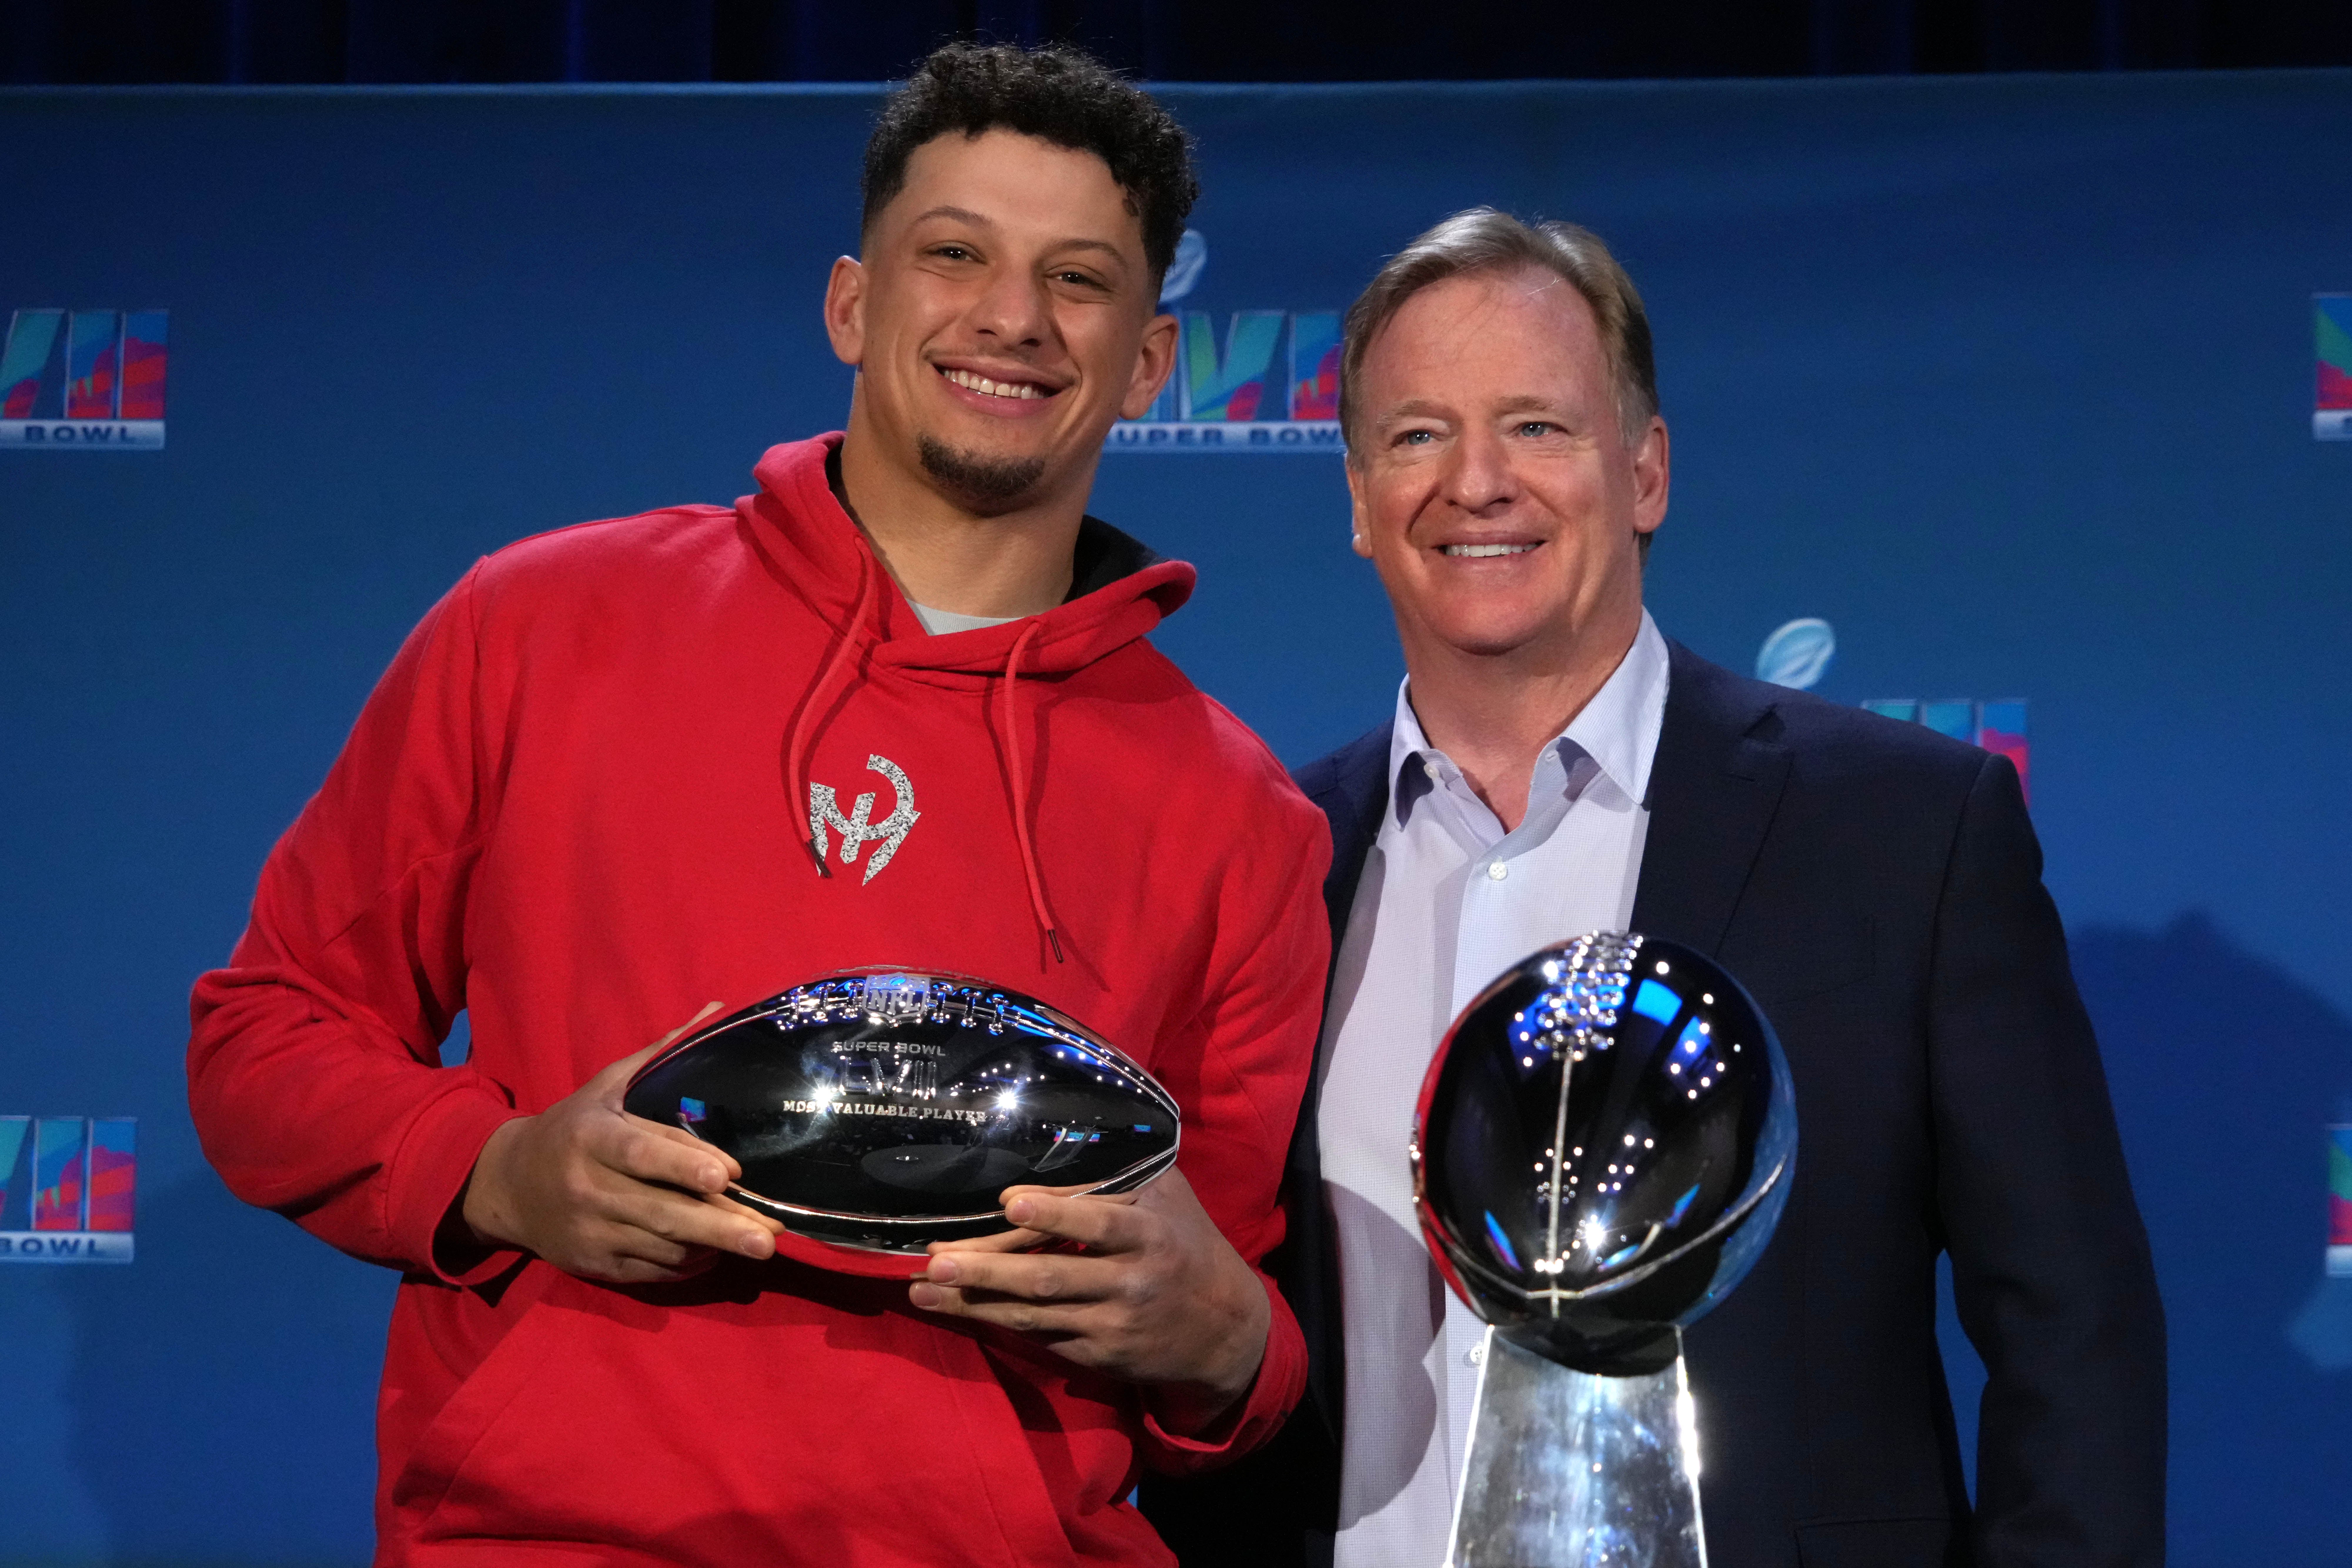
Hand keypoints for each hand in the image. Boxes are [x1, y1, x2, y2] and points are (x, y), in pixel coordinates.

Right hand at [460, 1003, 782, 1283]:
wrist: (509, 1185)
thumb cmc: (574, 1127)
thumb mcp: (607, 1085)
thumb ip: (661, 1054)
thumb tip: (716, 1010)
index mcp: (591, 1137)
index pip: (641, 1153)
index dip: (684, 1165)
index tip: (727, 1174)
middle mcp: (588, 1187)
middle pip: (662, 1211)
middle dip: (720, 1226)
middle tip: (768, 1238)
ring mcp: (591, 1231)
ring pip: (663, 1245)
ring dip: (714, 1246)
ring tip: (759, 1241)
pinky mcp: (594, 1264)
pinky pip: (651, 1270)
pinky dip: (688, 1265)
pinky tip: (717, 1253)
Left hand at [909, 1168, 1270, 1431]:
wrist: (1224, 1329)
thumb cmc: (1186, 1244)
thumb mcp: (1168, 1199)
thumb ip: (1118, 1177)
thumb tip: (1052, 1147)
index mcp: (1151, 1234)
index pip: (1100, 1222)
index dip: (1055, 1213)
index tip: (1008, 1203)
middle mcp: (1130, 1281)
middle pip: (1050, 1274)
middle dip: (988, 1269)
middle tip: (935, 1260)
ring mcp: (1112, 1323)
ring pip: (1034, 1313)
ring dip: (975, 1301)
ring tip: (923, 1290)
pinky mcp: (1100, 1354)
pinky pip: (1041, 1336)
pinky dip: (997, 1323)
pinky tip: (958, 1311)